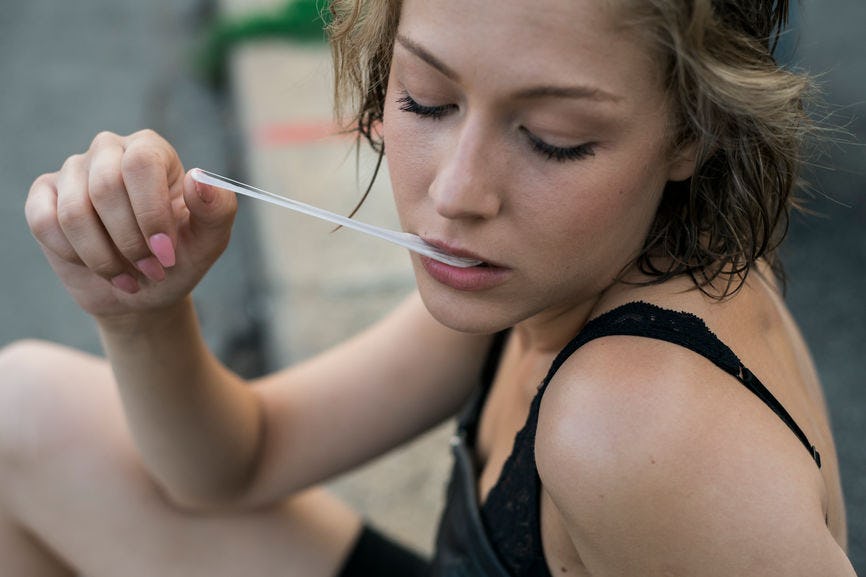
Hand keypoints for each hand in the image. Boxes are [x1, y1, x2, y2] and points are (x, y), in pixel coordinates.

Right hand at [25, 130, 236, 320]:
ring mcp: (73, 172)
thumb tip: (199, 180)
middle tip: (151, 270)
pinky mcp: (44, 197)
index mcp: (152, 151)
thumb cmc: (179, 258)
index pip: (142, 163)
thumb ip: (217, 209)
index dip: (151, 213)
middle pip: (106, 187)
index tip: (166, 253)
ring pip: (75, 212)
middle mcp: (110, 151)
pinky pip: (45, 223)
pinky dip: (74, 255)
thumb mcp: (209, 240)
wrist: (144, 291)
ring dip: (103, 257)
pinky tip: (96, 266)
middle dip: (130, 241)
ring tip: (129, 275)